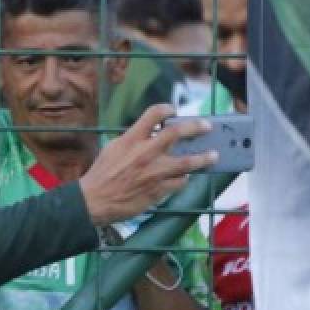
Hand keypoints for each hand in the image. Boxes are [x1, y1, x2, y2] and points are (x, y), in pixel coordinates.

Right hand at [78, 103, 217, 226]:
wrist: (95, 200)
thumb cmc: (101, 174)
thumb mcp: (113, 149)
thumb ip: (133, 140)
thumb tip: (150, 134)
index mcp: (131, 139)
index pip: (153, 115)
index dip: (167, 109)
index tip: (173, 110)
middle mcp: (145, 153)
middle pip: (177, 133)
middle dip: (195, 127)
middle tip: (206, 127)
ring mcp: (154, 172)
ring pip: (188, 162)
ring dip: (204, 158)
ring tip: (213, 155)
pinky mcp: (158, 190)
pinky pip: (180, 182)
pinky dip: (184, 178)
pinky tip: (184, 177)